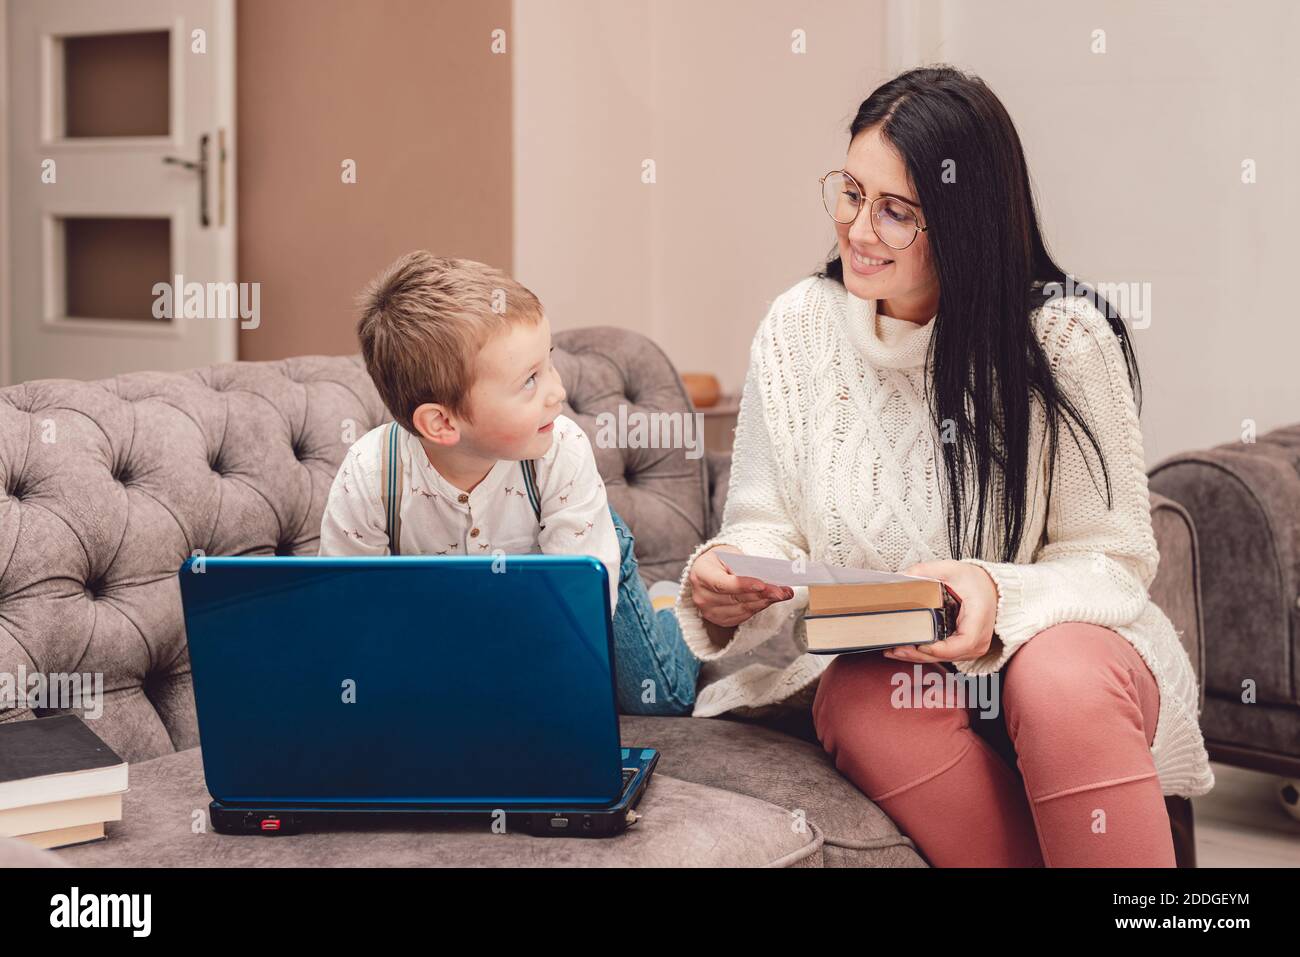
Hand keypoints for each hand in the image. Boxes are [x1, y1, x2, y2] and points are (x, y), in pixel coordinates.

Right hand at [689, 545, 795, 629]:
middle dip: (762, 594)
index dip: (743, 585)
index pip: (722, 583)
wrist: (710, 571)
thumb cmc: (721, 560)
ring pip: (742, 609)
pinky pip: (743, 616)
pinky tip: (770, 600)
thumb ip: (745, 565)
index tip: (763, 584)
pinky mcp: (719, 619)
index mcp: (700, 574)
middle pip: (736, 598)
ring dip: (764, 602)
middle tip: (782, 591)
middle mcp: (701, 595)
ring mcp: (709, 611)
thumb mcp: (730, 554)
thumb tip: (766, 576)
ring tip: (782, 594)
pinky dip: (759, 607)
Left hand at [883, 560, 999, 663]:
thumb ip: (926, 570)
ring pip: (943, 658)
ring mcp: (972, 647)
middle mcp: (978, 639)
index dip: (940, 649)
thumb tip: (902, 576)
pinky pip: (943, 655)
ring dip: (918, 656)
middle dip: (919, 654)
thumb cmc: (975, 581)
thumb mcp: (952, 569)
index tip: (919, 645)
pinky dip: (924, 654)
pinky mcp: (964, 649)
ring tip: (893, 650)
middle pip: (948, 655)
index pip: (963, 643)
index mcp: (979, 619)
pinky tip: (905, 649)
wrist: (991, 589)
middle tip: (895, 649)